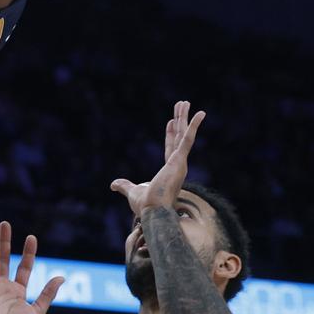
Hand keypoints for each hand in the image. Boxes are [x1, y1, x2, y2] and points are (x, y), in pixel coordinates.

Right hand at [0, 221, 63, 313]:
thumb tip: (61, 277)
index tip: (31, 237)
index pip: (23, 266)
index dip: (27, 252)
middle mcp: (3, 286)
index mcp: (17, 290)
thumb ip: (47, 293)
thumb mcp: (38, 311)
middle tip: (5, 224)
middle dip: (5, 241)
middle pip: (3, 258)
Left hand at [111, 100, 205, 216]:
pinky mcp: (180, 160)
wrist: (152, 212)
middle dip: (180, 120)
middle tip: (182, 104)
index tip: (170, 121)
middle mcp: (177, 165)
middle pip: (179, 137)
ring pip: (184, 134)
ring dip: (185, 117)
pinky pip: (188, 139)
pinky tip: (200, 113)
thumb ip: (125, 186)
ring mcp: (180, 162)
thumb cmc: (145, 206)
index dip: (170, 134)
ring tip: (185, 102)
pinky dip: (194, 125)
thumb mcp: (132, 193)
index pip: (170, 148)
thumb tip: (113, 184)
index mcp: (168, 171)